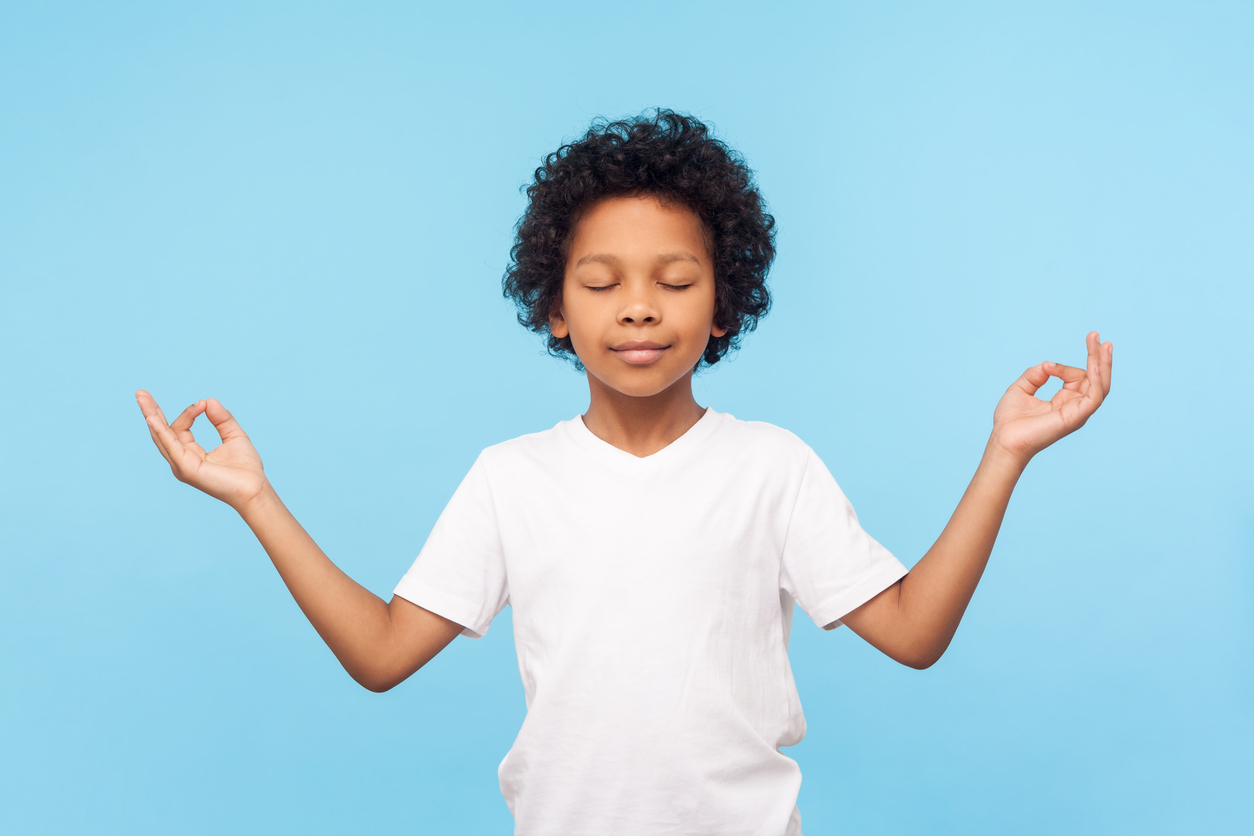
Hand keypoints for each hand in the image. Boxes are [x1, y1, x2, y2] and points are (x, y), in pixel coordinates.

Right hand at [136, 390, 269, 511]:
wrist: (255, 489)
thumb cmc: (246, 468)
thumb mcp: (234, 436)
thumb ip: (222, 419)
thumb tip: (209, 400)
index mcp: (191, 454)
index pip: (180, 428)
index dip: (189, 413)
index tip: (204, 403)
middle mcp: (181, 460)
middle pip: (161, 432)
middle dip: (151, 411)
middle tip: (140, 392)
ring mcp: (182, 466)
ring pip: (161, 437)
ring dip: (151, 416)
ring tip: (141, 397)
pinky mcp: (186, 469)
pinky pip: (171, 446)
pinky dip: (161, 431)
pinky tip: (152, 418)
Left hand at [989, 331, 1112, 463]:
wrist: (1004, 440)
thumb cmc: (1010, 420)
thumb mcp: (1021, 388)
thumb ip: (1036, 374)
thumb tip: (1049, 365)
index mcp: (1064, 402)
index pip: (1076, 378)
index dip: (1063, 368)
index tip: (1047, 366)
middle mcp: (1074, 407)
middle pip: (1095, 379)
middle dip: (1097, 357)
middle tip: (1096, 335)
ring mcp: (1077, 413)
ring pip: (1100, 385)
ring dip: (1102, 364)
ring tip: (1103, 344)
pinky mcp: (1076, 418)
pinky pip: (1095, 397)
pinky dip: (1097, 379)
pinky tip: (1094, 364)